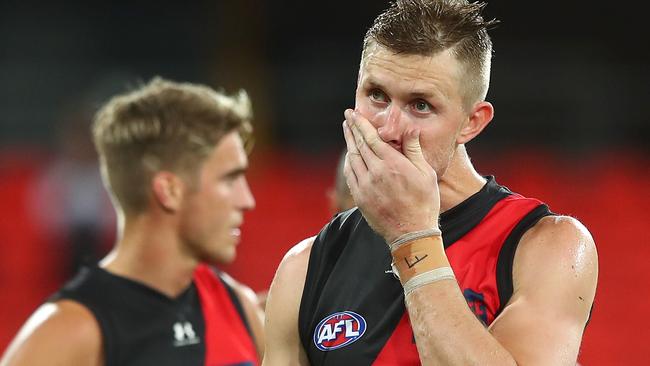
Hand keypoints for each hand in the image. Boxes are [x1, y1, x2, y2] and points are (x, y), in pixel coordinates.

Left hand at [342, 109, 440, 242]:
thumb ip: (414, 149)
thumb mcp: (425, 173)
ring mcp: (365, 186)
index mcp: (392, 164)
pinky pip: (350, 175)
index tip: (353, 113)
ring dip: (349, 143)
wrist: (412, 233)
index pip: (370, 137)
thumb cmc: (424, 202)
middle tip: (348, 117)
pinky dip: (349, 162)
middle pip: (358, 145)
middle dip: (352, 129)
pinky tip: (350, 156)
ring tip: (348, 132)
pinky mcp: (360, 198)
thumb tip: (409, 128)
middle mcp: (375, 173)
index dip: (360, 123)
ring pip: (352, 159)